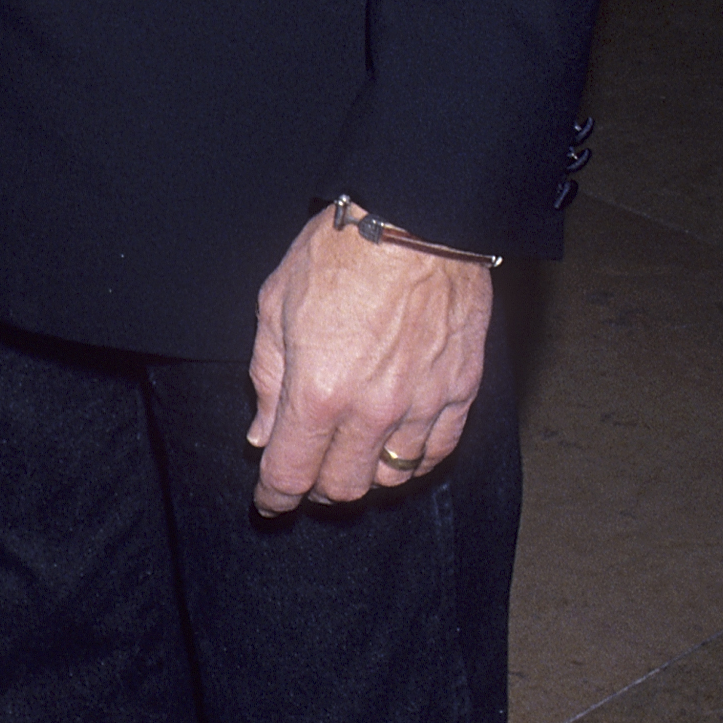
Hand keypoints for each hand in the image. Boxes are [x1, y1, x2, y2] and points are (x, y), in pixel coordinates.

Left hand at [247, 201, 489, 514]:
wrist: (415, 220)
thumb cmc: (339, 253)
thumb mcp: (276, 304)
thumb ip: (267, 377)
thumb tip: (263, 434)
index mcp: (317, 392)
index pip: (291, 473)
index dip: (274, 497)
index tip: (269, 502)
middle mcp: (370, 411)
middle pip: (342, 487)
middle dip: (316, 489)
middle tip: (308, 470)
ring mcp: (420, 406)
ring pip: (391, 478)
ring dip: (365, 475)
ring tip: (352, 453)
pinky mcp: (459, 391)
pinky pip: (436, 452)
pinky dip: (413, 460)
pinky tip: (398, 445)